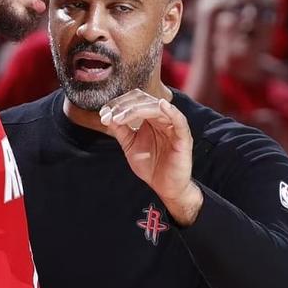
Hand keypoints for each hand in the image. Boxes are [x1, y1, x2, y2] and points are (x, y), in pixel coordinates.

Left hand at [100, 89, 202, 225]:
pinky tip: (161, 105)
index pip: (135, 101)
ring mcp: (173, 126)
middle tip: (110, 114)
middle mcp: (162, 118)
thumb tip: (106, 115)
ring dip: (137, 110)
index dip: (119, 103)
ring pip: (157, 108)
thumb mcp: (129, 145)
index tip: (103, 112)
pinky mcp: (183, 137)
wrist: (165, 186)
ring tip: (120, 117)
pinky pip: (179, 120)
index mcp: (150, 118)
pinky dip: (171, 111)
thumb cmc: (150, 165)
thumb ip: (120, 130)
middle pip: (144, 100)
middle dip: (124, 105)